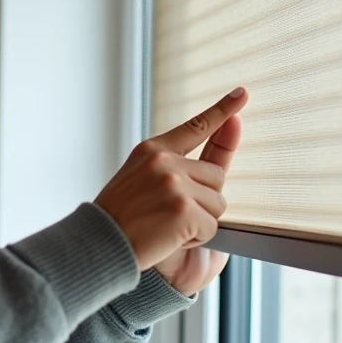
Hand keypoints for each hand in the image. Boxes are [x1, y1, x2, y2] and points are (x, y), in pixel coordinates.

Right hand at [94, 87, 248, 271]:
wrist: (99, 248)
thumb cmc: (120, 221)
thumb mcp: (142, 181)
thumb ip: (178, 170)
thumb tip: (215, 168)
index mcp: (152, 150)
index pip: (196, 127)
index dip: (222, 110)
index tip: (242, 94)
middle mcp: (164, 161)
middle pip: (216, 176)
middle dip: (203, 200)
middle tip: (167, 215)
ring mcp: (174, 183)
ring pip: (218, 203)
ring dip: (200, 221)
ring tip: (166, 228)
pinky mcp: (183, 209)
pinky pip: (212, 227)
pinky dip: (197, 240)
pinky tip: (169, 240)